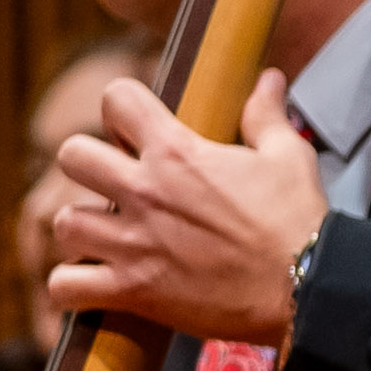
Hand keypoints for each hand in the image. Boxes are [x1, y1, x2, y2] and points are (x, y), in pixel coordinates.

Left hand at [48, 71, 327, 346]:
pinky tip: (94, 283)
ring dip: (82, 228)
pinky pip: (66, 287)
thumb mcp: (288, 156)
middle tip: (114, 182)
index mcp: (177, 153)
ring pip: (64, 223)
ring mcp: (133, 244)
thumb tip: (268, 79)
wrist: (305, 286)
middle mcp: (145, 192)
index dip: (123, 108)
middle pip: (72, 156)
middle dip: (89, 164)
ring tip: (105, 235)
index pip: (117, 100)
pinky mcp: (133, 291)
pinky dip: (73, 288)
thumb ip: (265, 115)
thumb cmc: (297, 220)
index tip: (135, 129)